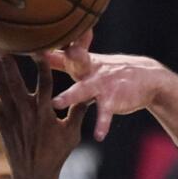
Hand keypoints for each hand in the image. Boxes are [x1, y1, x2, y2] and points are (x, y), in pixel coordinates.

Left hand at [0, 48, 85, 178]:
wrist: (33, 175)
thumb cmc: (56, 154)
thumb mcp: (71, 134)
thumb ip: (77, 112)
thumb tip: (90, 92)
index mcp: (45, 114)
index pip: (45, 84)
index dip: (42, 66)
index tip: (40, 48)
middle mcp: (26, 113)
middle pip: (16, 82)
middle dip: (10, 61)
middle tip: (4, 40)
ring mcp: (11, 116)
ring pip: (1, 86)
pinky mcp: (0, 120)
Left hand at [44, 29, 168, 141]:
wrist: (147, 79)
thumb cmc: (111, 73)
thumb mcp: (89, 64)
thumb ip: (65, 60)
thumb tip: (41, 52)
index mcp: (81, 62)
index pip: (63, 51)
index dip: (48, 45)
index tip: (29, 42)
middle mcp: (90, 70)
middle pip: (75, 61)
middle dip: (59, 57)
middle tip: (41, 55)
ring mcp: (102, 84)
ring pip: (83, 90)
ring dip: (69, 95)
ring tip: (56, 103)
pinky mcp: (114, 99)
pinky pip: (106, 113)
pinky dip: (102, 124)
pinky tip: (99, 136)